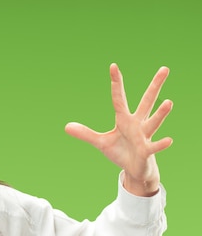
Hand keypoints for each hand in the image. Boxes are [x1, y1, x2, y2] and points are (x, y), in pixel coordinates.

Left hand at [65, 64, 172, 195]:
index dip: (116, 83)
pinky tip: (169, 140)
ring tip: (169, 102)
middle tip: (165, 68)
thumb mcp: (101, 142)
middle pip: (147, 102)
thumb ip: (86, 134)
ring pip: (153, 123)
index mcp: (124, 119)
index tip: (113, 66)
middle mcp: (137, 124)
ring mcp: (144, 137)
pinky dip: (160, 144)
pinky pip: (154, 146)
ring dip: (160, 114)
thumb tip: (66, 126)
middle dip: (155, 86)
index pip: (118, 98)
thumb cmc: (120, 152)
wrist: (134, 169)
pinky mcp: (147, 151)